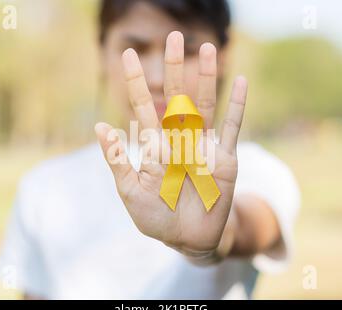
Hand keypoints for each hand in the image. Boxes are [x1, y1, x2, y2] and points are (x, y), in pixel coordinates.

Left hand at [95, 31, 246, 259]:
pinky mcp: (226, 159)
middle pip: (177, 97)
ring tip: (207, 48)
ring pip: (205, 105)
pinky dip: (237, 106)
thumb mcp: (130, 191)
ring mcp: (204, 146)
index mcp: (156, 146)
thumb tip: (100, 126)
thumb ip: (118, 159)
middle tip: (174, 37)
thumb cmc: (155, 217)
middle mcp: (179, 139)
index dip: (137, 83)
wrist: (186, 239)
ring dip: (207, 77)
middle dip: (175, 69)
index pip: (144, 107)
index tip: (127, 56)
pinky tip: (241, 82)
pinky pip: (232, 128)